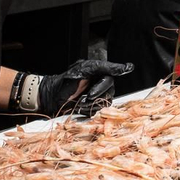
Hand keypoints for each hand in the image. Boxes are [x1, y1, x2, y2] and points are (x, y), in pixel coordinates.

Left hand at [11, 60, 134, 117]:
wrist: (51, 96)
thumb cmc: (66, 81)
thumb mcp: (87, 69)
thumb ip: (107, 67)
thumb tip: (128, 67)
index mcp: (101, 74)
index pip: (111, 79)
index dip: (104, 84)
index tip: (100, 86)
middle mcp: (101, 85)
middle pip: (110, 92)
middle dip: (95, 96)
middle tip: (84, 96)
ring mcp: (97, 98)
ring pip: (105, 103)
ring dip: (91, 104)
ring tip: (79, 101)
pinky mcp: (92, 108)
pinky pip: (98, 112)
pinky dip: (88, 110)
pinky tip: (79, 107)